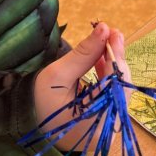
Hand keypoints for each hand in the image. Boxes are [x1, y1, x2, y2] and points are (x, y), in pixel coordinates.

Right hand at [33, 23, 128, 150]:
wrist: (34, 124)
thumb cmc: (43, 102)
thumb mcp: (57, 75)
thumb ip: (83, 54)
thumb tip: (103, 29)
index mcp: (96, 119)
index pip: (114, 81)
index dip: (115, 54)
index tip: (111, 31)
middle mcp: (110, 126)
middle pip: (121, 85)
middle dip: (116, 57)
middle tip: (111, 32)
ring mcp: (112, 125)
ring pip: (120, 88)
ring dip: (114, 64)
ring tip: (106, 42)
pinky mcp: (109, 120)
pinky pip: (115, 94)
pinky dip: (110, 75)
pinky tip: (103, 60)